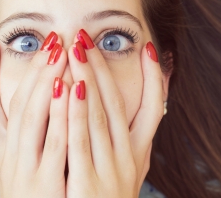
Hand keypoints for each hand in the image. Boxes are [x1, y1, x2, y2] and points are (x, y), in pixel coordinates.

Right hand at [0, 33, 68, 197]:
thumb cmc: (29, 194)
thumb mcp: (10, 165)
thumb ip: (6, 131)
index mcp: (1, 151)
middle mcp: (8, 158)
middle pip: (18, 105)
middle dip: (34, 70)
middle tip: (51, 40)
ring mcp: (25, 171)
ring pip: (32, 118)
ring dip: (46, 83)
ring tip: (59, 53)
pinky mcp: (45, 184)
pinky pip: (54, 143)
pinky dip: (60, 114)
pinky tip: (70, 88)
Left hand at [66, 31, 164, 197]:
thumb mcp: (126, 170)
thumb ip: (128, 139)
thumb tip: (129, 107)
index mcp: (139, 154)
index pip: (153, 109)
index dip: (154, 78)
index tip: (149, 48)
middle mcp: (129, 159)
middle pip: (117, 104)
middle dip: (101, 69)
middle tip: (86, 38)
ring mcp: (111, 172)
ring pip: (100, 117)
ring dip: (88, 81)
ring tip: (76, 50)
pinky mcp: (88, 185)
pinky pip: (80, 143)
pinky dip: (75, 113)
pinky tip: (66, 88)